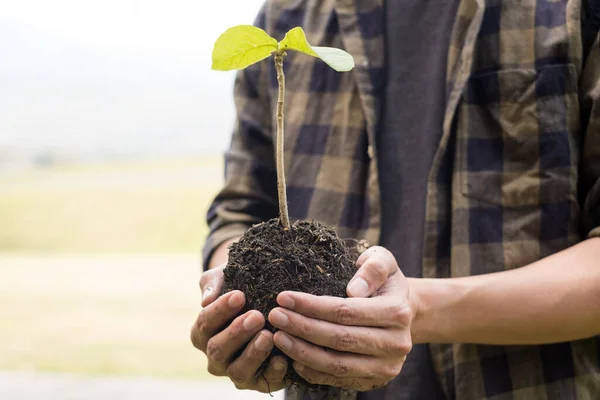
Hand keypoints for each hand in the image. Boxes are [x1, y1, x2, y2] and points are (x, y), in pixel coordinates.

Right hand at [191, 265, 288, 391]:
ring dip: (253, 354)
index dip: (219, 310)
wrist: (269, 303)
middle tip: (256, 316)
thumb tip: (207, 299)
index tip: (239, 296)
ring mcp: (235, 371)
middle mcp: (215, 356)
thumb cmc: (242, 289)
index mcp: (202, 332)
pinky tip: (283, 358)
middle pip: (217, 350)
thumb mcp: (226, 278)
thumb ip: (214, 282)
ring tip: (268, 335)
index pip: (204, 323)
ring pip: (237, 371)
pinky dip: (273, 372)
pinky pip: (264, 382)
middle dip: (236, 333)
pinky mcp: (259, 382)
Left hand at [268, 246, 412, 390]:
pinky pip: (338, 380)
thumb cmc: (383, 280)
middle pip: (340, 339)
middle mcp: (396, 343)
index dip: (312, 306)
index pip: (346, 311)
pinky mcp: (374, 381)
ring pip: (337, 364)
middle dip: (302, 328)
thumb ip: (372, 268)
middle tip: (275, 316)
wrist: (401, 310)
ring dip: (302, 352)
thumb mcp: (382, 260)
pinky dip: (312, 371)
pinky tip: (292, 357)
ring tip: (278, 336)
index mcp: (397, 312)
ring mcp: (386, 366)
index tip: (283, 297)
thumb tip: (354, 290)